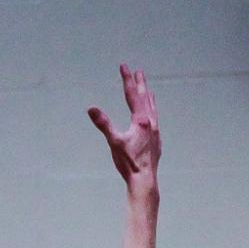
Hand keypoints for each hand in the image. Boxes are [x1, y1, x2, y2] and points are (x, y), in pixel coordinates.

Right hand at [89, 65, 159, 188]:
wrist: (145, 181)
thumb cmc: (129, 164)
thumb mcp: (114, 142)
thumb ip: (104, 124)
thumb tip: (91, 109)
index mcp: (140, 121)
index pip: (132, 95)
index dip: (127, 79)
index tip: (124, 66)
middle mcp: (150, 124)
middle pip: (145, 98)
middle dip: (140, 84)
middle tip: (138, 71)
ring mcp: (155, 133)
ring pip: (152, 110)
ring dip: (149, 98)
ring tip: (148, 90)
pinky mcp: (157, 143)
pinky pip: (155, 122)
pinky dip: (152, 114)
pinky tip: (152, 118)